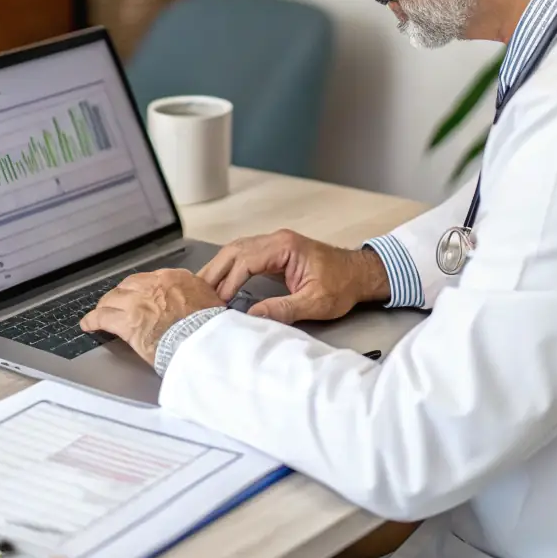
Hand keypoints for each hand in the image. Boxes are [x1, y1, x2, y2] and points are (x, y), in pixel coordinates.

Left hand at [79, 269, 224, 366]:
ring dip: (106, 306)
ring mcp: (136, 302)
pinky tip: (88, 324)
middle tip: (118, 303)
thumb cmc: (208, 324)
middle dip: (122, 294)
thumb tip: (203, 301)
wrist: (200, 337)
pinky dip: (92, 320)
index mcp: (172, 278)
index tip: (141, 295)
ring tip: (101, 312)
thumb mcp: (209, 299)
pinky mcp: (126, 321)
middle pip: (128, 286)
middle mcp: (151, 285)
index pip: (150, 279)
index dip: (142, 289)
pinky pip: (102, 317)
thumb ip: (199, 295)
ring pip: (113, 299)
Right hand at [199, 229, 389, 324]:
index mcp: (286, 246)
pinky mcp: (274, 253)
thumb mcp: (315, 302)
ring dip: (219, 269)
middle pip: (235, 250)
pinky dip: (229, 268)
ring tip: (203, 290)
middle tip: (198, 294)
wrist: (359, 274)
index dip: (229, 281)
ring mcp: (275, 244)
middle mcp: (277, 240)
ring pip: (236, 250)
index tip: (219, 301)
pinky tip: (220, 283)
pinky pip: (244, 256)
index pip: (246, 259)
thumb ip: (282, 309)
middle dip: (214, 272)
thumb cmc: (343, 284)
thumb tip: (252, 317)